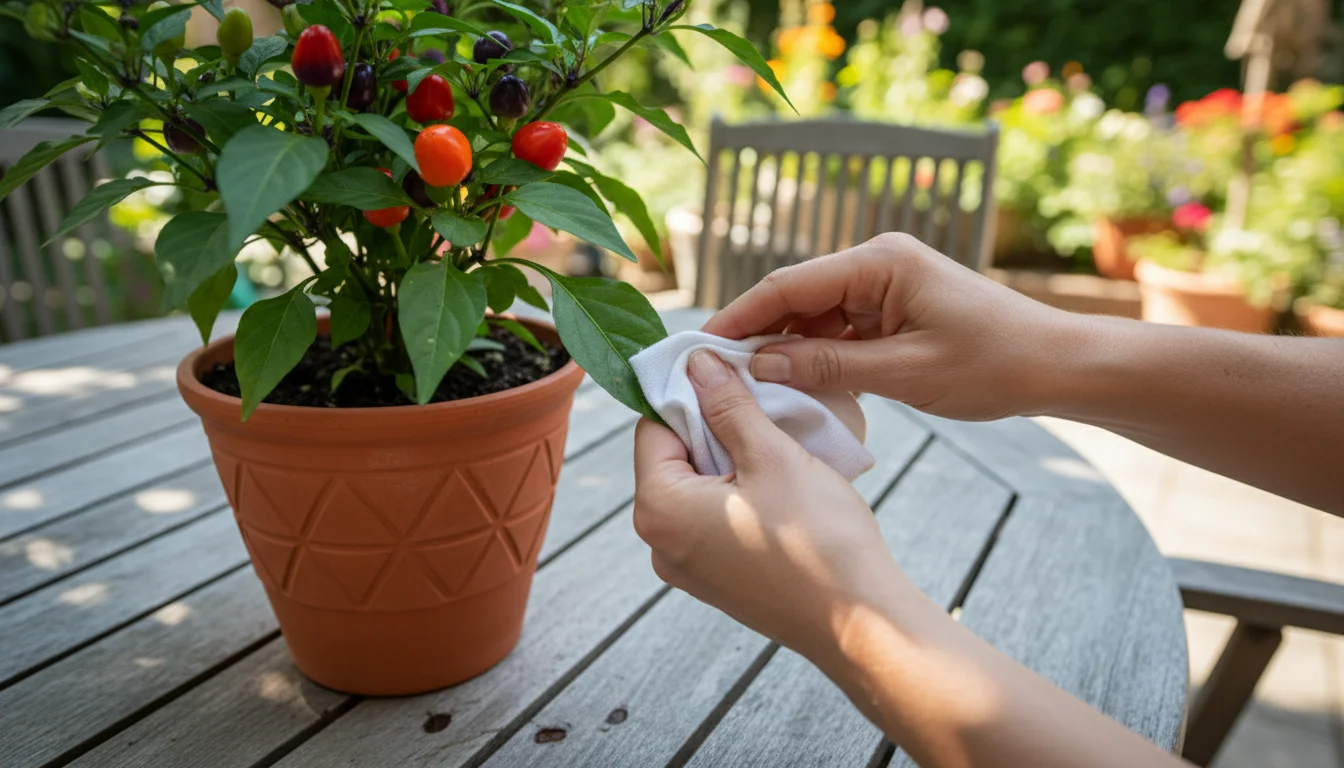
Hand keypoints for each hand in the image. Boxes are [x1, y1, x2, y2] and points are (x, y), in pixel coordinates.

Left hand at [632, 349, 905, 661]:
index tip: (728, 376)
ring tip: (777, 446)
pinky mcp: (716, 581)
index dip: (690, 395)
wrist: (862, 624)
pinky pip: (714, 519)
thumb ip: (728, 406)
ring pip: (697, 487)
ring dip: (731, 459)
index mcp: (659, 510)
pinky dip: (740, 493)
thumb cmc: (819, 541)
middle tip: (761, 407)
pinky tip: (781, 487)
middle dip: (713, 426)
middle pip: (673, 457)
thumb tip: (697, 364)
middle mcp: (659, 544)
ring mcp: (687, 567)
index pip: (653, 427)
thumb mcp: (773, 455)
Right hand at [702, 233, 1081, 420]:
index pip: (789, 285)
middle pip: (796, 297)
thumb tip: (760, 366)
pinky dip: (819, 356)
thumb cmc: (994, 363)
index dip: (741, 317)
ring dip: (788, 350)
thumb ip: (829, 367)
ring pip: (814, 316)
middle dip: (759, 335)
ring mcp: (885, 285)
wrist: (1056, 365)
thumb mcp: (906, 373)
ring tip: (753, 389)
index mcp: (879, 262)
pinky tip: (799, 386)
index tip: (700, 347)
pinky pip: (840, 329)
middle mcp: (877, 263)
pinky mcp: (894, 309)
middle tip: (717, 375)